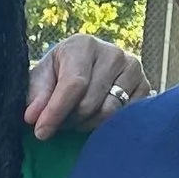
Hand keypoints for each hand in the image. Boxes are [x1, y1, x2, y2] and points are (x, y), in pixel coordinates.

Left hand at [25, 33, 145, 140]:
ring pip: (109, 113)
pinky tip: (95, 118)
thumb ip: (36, 96)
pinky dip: (107, 125)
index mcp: (83, 45)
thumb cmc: (60, 72)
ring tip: (76, 119)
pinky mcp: (146, 86)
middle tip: (60, 123)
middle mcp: (113, 53)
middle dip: (70, 120)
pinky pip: (125, 117)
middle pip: (90, 103)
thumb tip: (32, 117)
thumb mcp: (42, 79)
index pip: (73, 84)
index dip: (56, 112)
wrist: (89, 67)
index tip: (41, 132)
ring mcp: (133, 68)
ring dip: (87, 124)